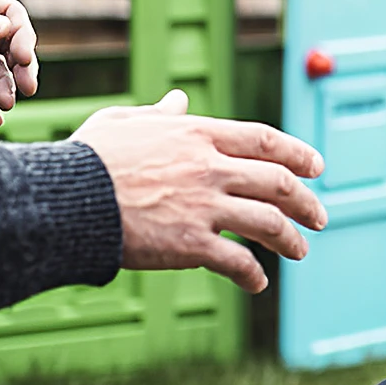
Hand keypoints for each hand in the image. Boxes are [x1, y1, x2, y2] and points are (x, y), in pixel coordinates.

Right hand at [74, 90, 326, 292]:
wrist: (66, 200)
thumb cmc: (88, 160)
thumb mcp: (124, 122)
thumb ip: (159, 115)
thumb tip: (179, 101)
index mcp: (198, 134)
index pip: (264, 140)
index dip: (297, 153)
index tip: (317, 166)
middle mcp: (210, 167)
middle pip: (278, 182)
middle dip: (306, 201)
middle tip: (319, 216)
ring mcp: (204, 206)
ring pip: (268, 223)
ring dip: (291, 240)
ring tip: (300, 252)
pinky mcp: (192, 244)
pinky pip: (238, 262)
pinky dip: (253, 274)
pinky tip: (257, 284)